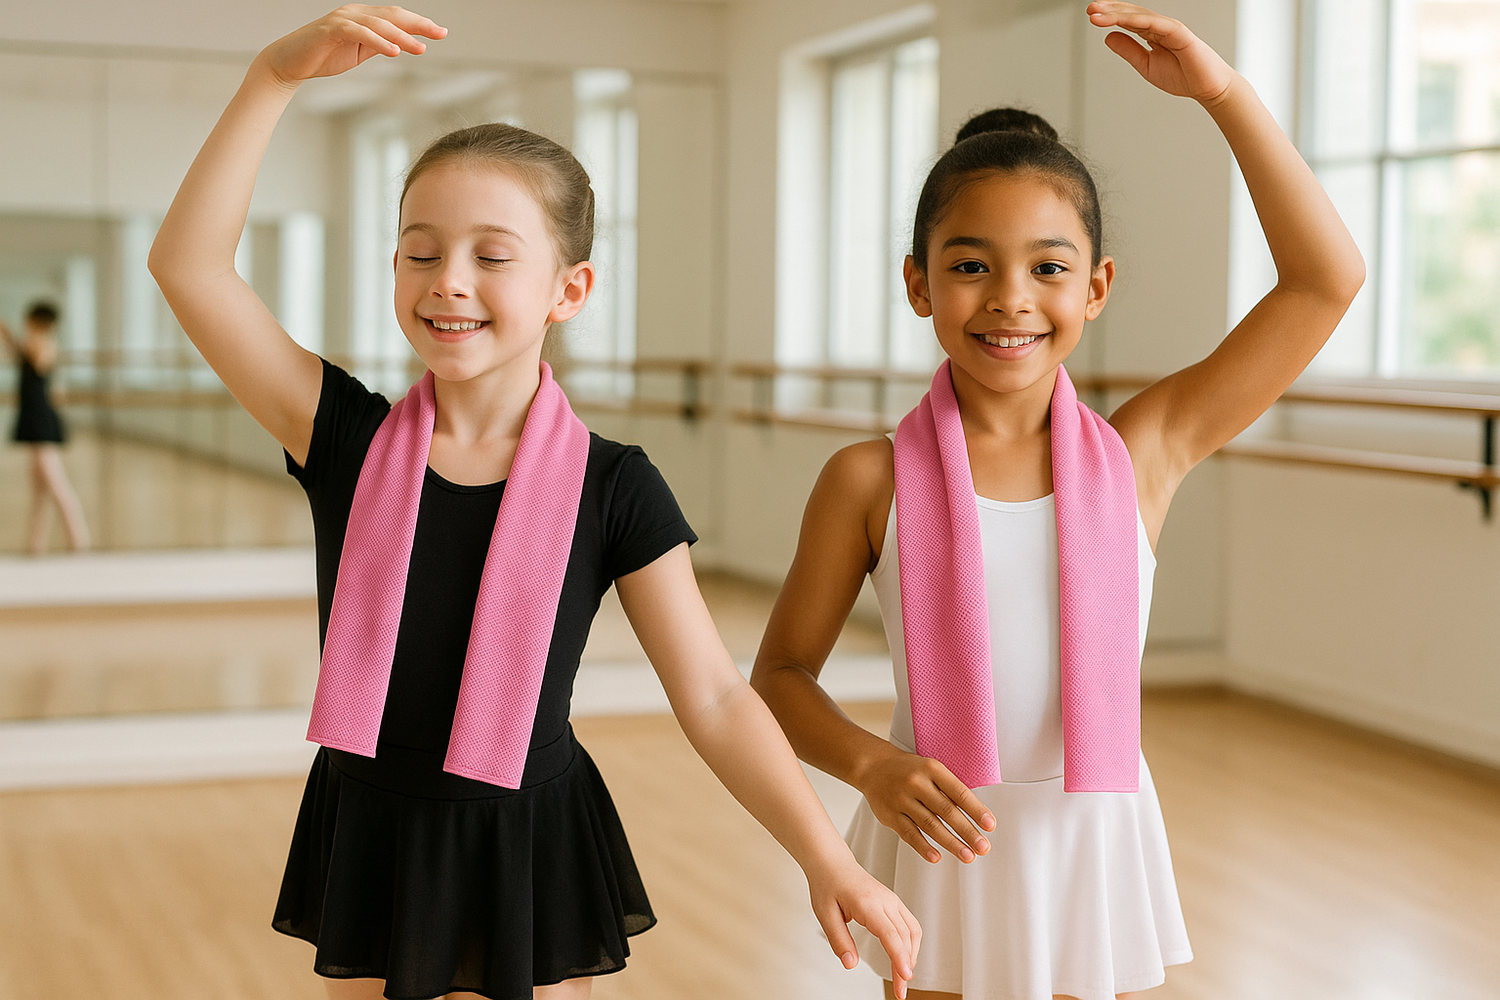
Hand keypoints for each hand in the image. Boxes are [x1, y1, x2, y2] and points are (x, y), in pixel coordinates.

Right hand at [258, 5, 446, 89]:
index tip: (441, 32)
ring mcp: (342, 19)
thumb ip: (379, 45)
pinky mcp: (331, 30)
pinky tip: (394, 51)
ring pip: (379, 24)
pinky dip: (378, 41)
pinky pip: (359, 33)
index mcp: (363, 18)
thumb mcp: (359, 52)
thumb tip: (402, 45)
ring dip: (402, 36)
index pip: (396, 17)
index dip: (419, 23)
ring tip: (421, 49)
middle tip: (440, 33)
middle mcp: (355, 14)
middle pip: (392, 15)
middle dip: (418, 24)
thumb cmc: (324, 56)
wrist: (290, 63)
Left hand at [808, 858, 922, 998]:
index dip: (899, 957)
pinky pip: (910, 925)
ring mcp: (892, 900)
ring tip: (903, 977)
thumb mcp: (825, 914)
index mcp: (868, 903)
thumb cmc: (828, 885)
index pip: (890, 934)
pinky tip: (904, 958)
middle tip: (900, 992)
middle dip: (906, 966)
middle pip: (904, 937)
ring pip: (912, 931)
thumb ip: (839, 940)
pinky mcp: (894, 903)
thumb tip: (850, 964)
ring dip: (912, 955)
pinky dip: (911, 944)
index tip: (905, 977)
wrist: (833, 863)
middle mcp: (885, 900)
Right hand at [856, 745, 994, 863]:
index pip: (958, 792)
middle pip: (946, 811)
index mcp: (932, 769)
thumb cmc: (910, 771)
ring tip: (967, 855)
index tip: (990, 825)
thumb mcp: (931, 770)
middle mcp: (917, 783)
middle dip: (967, 831)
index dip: (976, 810)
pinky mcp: (890, 815)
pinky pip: (909, 833)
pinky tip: (936, 856)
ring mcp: (902, 800)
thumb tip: (976, 817)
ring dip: (951, 843)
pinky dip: (923, 847)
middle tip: (983, 847)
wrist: (874, 766)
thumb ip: (949, 790)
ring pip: (930, 825)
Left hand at [1087, 2, 1235, 105]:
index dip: (1110, 17)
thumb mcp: (1146, 64)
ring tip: (1098, 14)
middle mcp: (1160, 27)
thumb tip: (1108, 37)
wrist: (1207, 88)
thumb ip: (1129, 50)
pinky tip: (1122, 19)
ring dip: (1119, 13)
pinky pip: (1157, 24)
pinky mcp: (1180, 33)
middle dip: (1110, 10)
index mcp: (1152, 34)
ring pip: (1141, 16)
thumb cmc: (1182, 76)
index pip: (1128, 20)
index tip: (1092, 15)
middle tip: (1091, 9)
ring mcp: (1170, 28)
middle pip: (1132, 14)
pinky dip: (1139, 20)